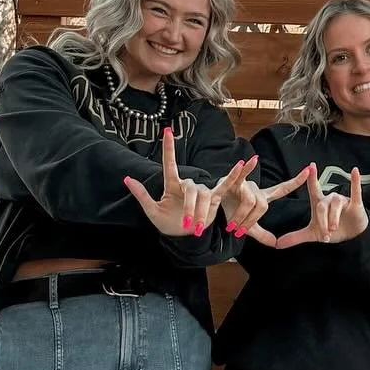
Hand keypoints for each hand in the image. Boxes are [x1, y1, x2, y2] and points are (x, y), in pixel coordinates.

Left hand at [124, 130, 256, 237]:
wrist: (183, 237)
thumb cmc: (167, 223)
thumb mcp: (152, 212)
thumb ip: (142, 195)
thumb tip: (127, 178)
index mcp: (172, 186)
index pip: (170, 164)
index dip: (168, 148)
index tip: (167, 131)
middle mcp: (187, 186)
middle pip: (192, 190)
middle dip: (191, 209)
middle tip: (188, 225)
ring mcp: (201, 191)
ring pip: (205, 196)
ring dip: (203, 213)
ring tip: (198, 228)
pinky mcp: (214, 198)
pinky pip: (225, 185)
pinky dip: (234, 175)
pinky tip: (243, 164)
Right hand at [224, 161, 313, 239]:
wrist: (211, 204)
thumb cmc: (231, 210)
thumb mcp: (248, 225)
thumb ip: (261, 234)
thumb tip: (275, 243)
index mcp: (262, 197)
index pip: (283, 189)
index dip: (296, 181)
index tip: (309, 171)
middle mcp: (256, 189)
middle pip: (262, 205)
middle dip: (250, 221)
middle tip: (238, 232)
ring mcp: (245, 184)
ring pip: (250, 200)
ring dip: (240, 216)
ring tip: (231, 226)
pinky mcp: (232, 181)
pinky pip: (239, 175)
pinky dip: (241, 170)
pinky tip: (244, 162)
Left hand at [256, 166, 368, 248]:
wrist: (351, 239)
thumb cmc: (332, 231)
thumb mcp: (313, 234)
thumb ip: (296, 237)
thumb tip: (278, 244)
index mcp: (320, 204)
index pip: (314, 188)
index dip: (312, 178)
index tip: (310, 166)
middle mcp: (330, 200)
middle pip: (322, 205)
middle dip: (322, 221)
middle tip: (325, 235)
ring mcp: (343, 201)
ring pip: (335, 204)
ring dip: (333, 217)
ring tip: (334, 229)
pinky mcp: (355, 204)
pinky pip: (355, 191)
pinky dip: (355, 182)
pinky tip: (354, 172)